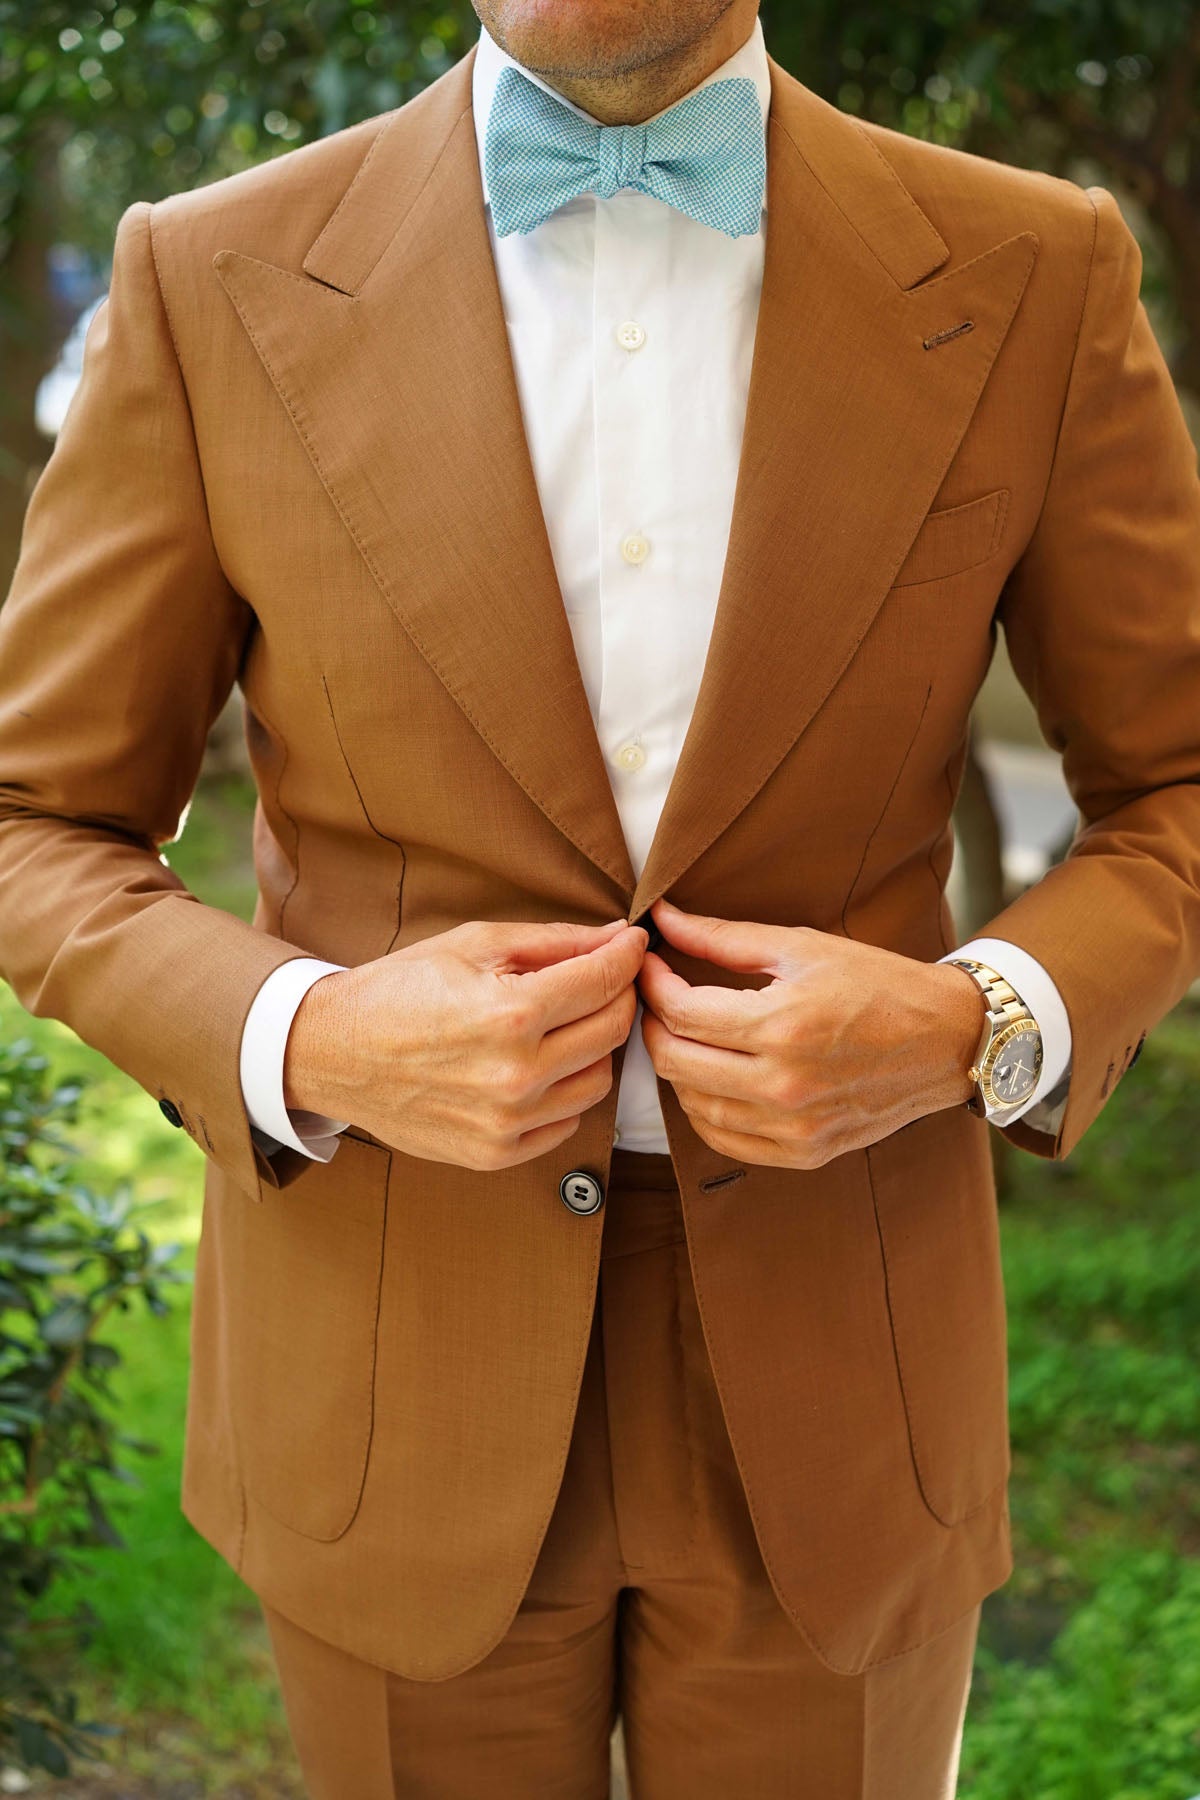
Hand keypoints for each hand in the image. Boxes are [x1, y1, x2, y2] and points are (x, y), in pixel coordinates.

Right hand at [283, 918, 647, 1170]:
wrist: (335, 1051)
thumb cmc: (402, 988)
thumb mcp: (475, 945)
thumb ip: (554, 941)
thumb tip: (617, 936)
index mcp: (512, 1014)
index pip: (606, 981)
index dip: (628, 956)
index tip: (632, 945)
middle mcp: (516, 1075)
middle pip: (612, 1031)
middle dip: (618, 996)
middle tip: (603, 979)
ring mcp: (507, 1121)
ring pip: (598, 1082)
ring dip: (593, 1049)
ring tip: (562, 1026)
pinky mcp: (496, 1153)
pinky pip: (566, 1123)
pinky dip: (564, 1093)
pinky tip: (537, 1067)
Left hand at [636, 898, 983, 1168]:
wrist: (947, 1041)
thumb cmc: (878, 984)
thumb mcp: (802, 947)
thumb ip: (723, 938)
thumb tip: (664, 919)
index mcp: (782, 1025)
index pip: (680, 1012)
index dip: (652, 983)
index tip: (650, 964)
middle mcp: (784, 1084)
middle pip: (675, 1062)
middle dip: (653, 1025)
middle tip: (658, 998)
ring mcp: (794, 1127)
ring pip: (693, 1105)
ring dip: (676, 1067)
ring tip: (686, 1034)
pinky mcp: (805, 1152)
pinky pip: (725, 1140)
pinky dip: (704, 1110)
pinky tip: (711, 1078)